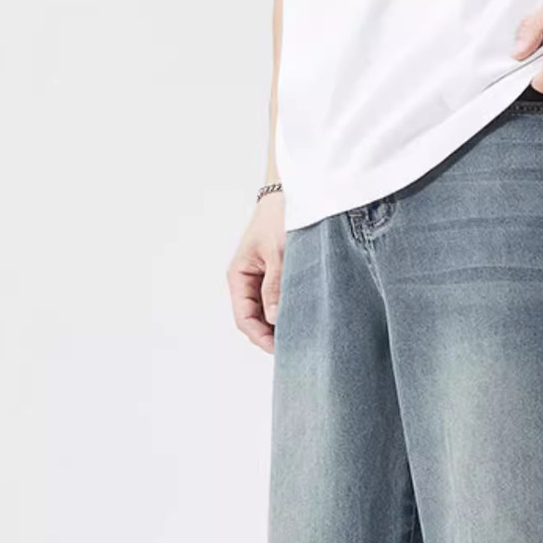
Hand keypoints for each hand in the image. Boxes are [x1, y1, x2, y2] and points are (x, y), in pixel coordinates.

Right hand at [227, 190, 286, 352]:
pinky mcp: (277, 278)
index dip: (260, 337)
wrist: (292, 194)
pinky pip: (279, 303)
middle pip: (254, 321)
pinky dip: (288, 314)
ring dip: (281, 326)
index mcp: (239, 276)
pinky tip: (303, 320)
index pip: (243, 319)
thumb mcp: (278, 254)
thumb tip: (275, 320)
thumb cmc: (279, 217)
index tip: (280, 349)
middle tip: (296, 347)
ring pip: (267, 315)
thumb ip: (275, 287)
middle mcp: (248, 282)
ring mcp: (262, 281)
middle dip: (271, 336)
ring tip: (302, 336)